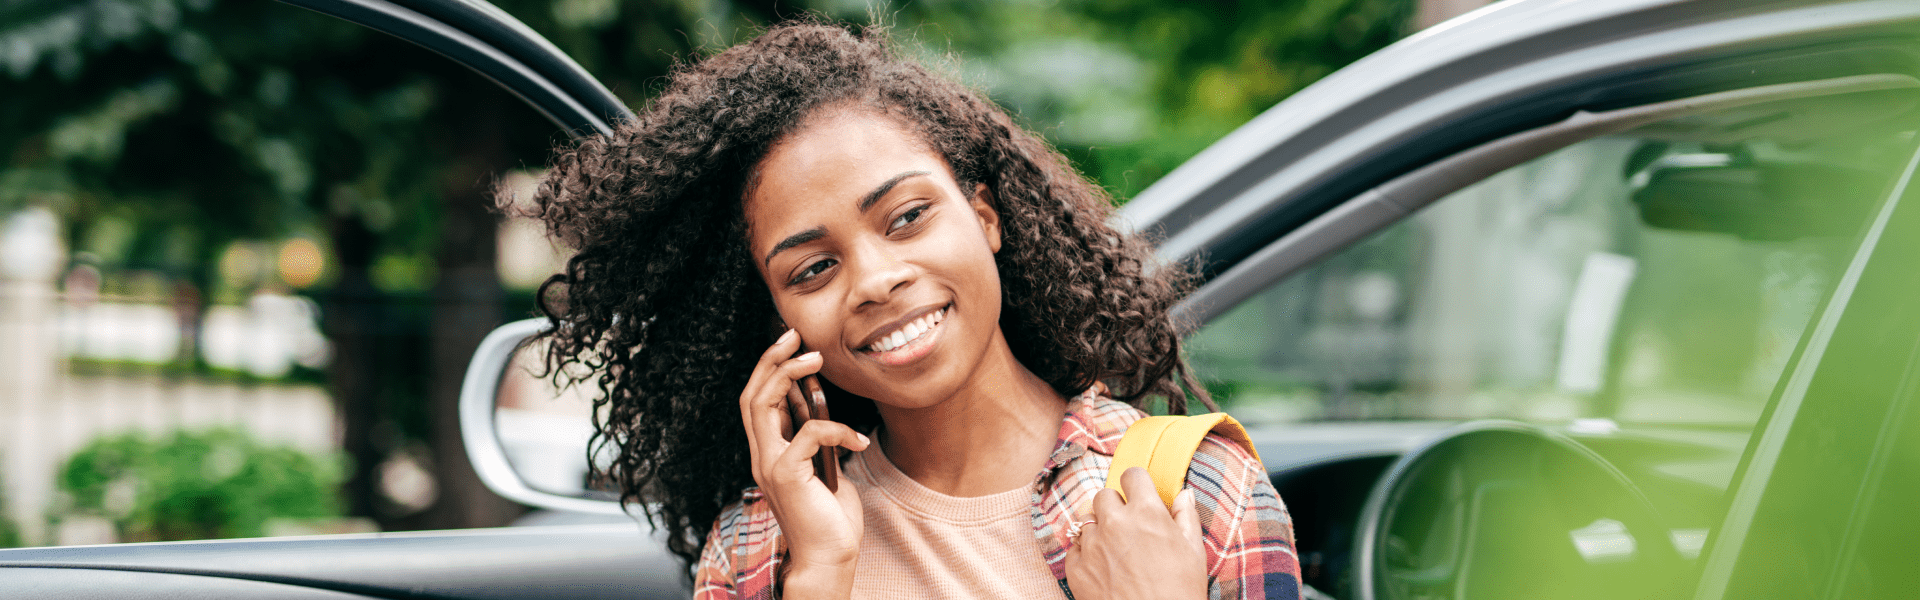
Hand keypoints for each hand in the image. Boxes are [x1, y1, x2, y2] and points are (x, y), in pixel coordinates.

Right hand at [739, 328, 869, 597]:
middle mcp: (761, 456)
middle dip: (769, 359)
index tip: (789, 342)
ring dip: (788, 375)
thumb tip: (818, 407)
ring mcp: (770, 465)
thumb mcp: (823, 466)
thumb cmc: (830, 516)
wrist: (829, 556)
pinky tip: (857, 438)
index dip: (767, 368)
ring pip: (762, 405)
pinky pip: (808, 433)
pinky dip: (835, 427)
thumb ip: (814, 440)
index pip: (755, 400)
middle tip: (793, 335)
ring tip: (816, 360)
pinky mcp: (786, 475)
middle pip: (750, 395)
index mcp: (768, 452)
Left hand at [1064, 467, 1208, 599]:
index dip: (1137, 484)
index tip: (1139, 495)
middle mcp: (1115, 523)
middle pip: (1104, 495)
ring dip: (1099, 530)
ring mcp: (1092, 545)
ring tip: (1116, 552)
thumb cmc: (1180, 592)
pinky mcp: (1076, 568)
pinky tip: (1104, 569)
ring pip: (1087, 521)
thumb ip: (1186, 517)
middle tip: (1128, 527)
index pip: (1132, 475)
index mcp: (1146, 512)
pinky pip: (1075, 549)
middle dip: (1115, 507)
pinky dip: (1086, 555)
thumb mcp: (1194, 552)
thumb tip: (1183, 494)